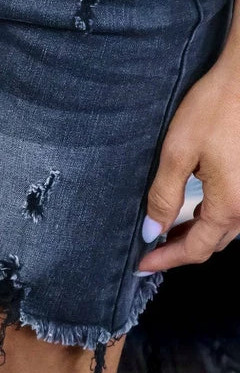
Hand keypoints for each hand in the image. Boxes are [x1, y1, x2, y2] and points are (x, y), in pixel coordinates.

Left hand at [137, 56, 239, 272]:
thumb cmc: (215, 108)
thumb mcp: (178, 152)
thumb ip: (164, 196)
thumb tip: (152, 231)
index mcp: (230, 206)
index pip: (195, 249)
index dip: (166, 260)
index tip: (142, 265)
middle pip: (213, 243)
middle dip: (181, 249)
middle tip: (150, 250)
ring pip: (225, 228)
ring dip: (197, 233)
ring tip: (168, 230)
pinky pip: (234, 210)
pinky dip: (212, 216)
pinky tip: (195, 207)